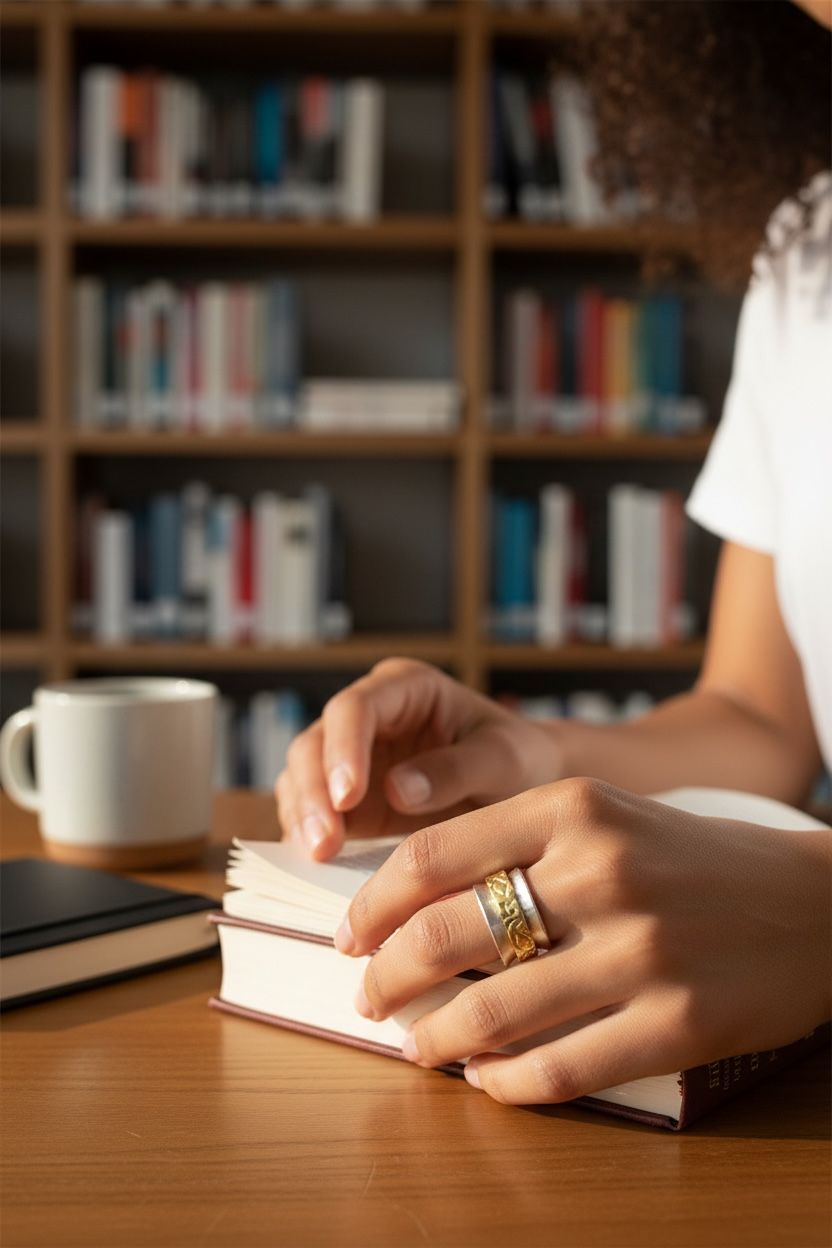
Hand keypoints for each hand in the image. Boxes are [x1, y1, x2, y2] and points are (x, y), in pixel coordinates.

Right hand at [274, 659, 561, 859]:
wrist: (523, 786)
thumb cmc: (518, 760)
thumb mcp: (503, 760)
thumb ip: (456, 769)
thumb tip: (398, 789)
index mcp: (404, 688)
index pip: (355, 708)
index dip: (344, 749)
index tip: (348, 796)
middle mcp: (367, 716)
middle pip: (315, 742)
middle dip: (314, 791)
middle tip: (324, 841)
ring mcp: (349, 757)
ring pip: (301, 776)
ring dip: (303, 815)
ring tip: (319, 855)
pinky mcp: (342, 798)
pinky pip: (309, 810)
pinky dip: (307, 834)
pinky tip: (317, 863)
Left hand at [336, 778, 831, 1105]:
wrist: (815, 903)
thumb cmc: (692, 858)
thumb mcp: (608, 815)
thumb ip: (518, 842)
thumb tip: (415, 903)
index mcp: (575, 805)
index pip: (433, 854)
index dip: (371, 903)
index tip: (349, 934)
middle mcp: (603, 869)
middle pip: (446, 931)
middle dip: (386, 975)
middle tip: (366, 996)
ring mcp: (641, 949)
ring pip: (492, 1009)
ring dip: (433, 1038)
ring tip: (415, 1047)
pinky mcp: (677, 1023)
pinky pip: (560, 1067)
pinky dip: (506, 1084)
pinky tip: (487, 1081)